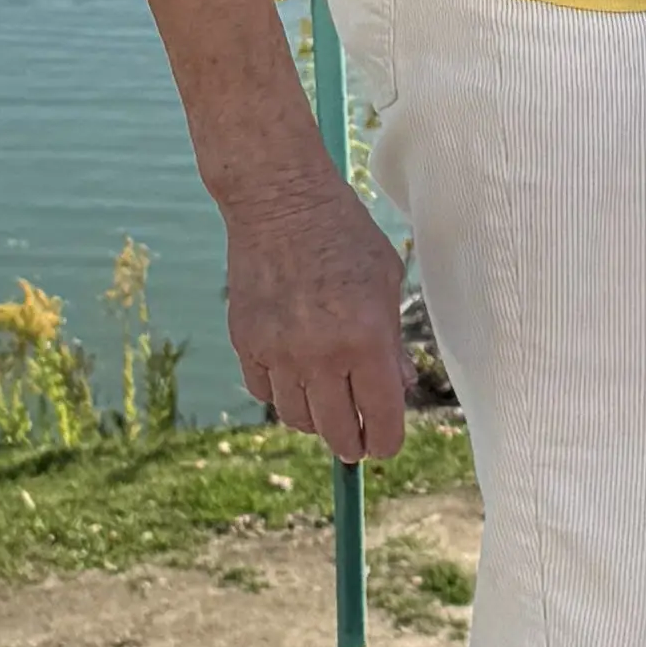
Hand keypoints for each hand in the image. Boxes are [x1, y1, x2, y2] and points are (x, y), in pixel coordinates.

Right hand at [221, 178, 411, 461]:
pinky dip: (281, 393)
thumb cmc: (345, 235)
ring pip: (297, 418)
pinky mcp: (246, 343)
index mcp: (366, 340)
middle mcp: (321, 354)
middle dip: (352, 444)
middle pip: (337, 432)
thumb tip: (399, 387)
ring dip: (316, 420)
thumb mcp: (387, 281)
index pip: (382, 419)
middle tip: (358, 443)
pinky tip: (295, 375)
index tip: (386, 445)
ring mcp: (279, 352)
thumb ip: (394, 340)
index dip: (387, 441)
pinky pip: (264, 392)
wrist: (280, 201)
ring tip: (328, 404)